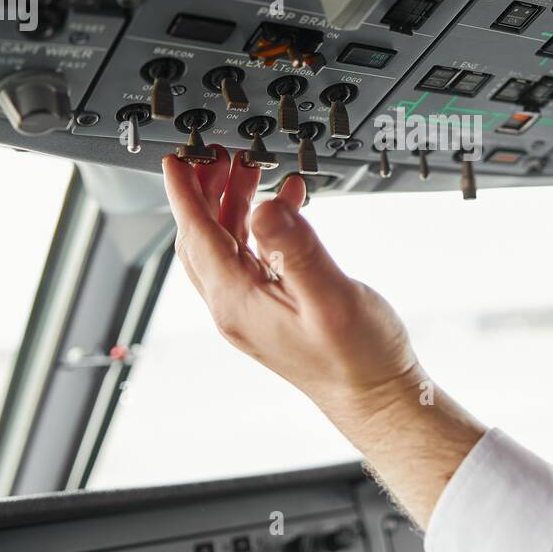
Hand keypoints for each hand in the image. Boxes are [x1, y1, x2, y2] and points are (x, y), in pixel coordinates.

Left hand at [161, 148, 417, 422]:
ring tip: (250, 169)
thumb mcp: (331, 297)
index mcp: (238, 303)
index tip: (175, 161)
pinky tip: (285, 206)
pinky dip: (261, 225)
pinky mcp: (271, 311)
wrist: (377, 397)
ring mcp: (251, 311)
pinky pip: (251, 258)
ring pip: (226, 246)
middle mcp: (235, 308)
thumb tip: (264, 207)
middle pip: (203, 238)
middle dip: (205, 191)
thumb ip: (297, 250)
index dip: (184, 194)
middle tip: (218, 154)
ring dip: (232, 204)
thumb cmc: (359, 359)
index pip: (198, 236)